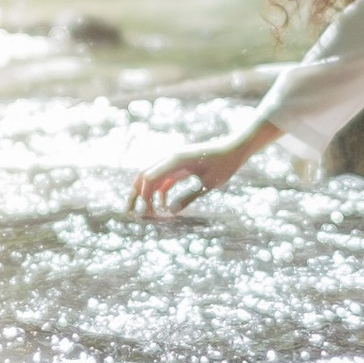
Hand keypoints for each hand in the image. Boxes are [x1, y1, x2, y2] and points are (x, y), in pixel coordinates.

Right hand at [130, 124, 272, 215]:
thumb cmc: (224, 165)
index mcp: (175, 160)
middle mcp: (170, 158)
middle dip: (135, 194)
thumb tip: (171, 212)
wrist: (234, 149)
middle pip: (144, 176)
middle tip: (128, 212)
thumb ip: (189, 197)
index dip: (144, 195)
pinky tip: (164, 207)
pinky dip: (159, 192)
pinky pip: (164, 179)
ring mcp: (174, 162)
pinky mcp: (179, 167)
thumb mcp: (208, 183)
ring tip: (143, 212)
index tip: (147, 213)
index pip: (150, 177)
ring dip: (145, 194)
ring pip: (152, 178)